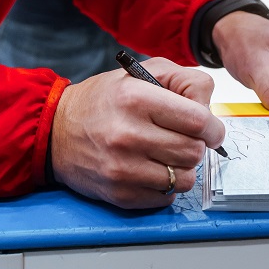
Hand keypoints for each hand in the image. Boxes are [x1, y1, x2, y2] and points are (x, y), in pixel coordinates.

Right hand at [50, 58, 225, 208]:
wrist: (56, 130)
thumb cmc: (104, 100)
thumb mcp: (143, 72)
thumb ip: (184, 80)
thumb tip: (209, 109)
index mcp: (136, 98)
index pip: (198, 121)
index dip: (213, 127)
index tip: (211, 129)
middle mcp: (128, 134)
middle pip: (194, 151)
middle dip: (197, 144)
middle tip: (183, 137)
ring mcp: (123, 168)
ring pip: (184, 178)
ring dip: (182, 166)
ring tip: (167, 152)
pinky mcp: (120, 194)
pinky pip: (166, 196)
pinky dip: (166, 184)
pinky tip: (152, 167)